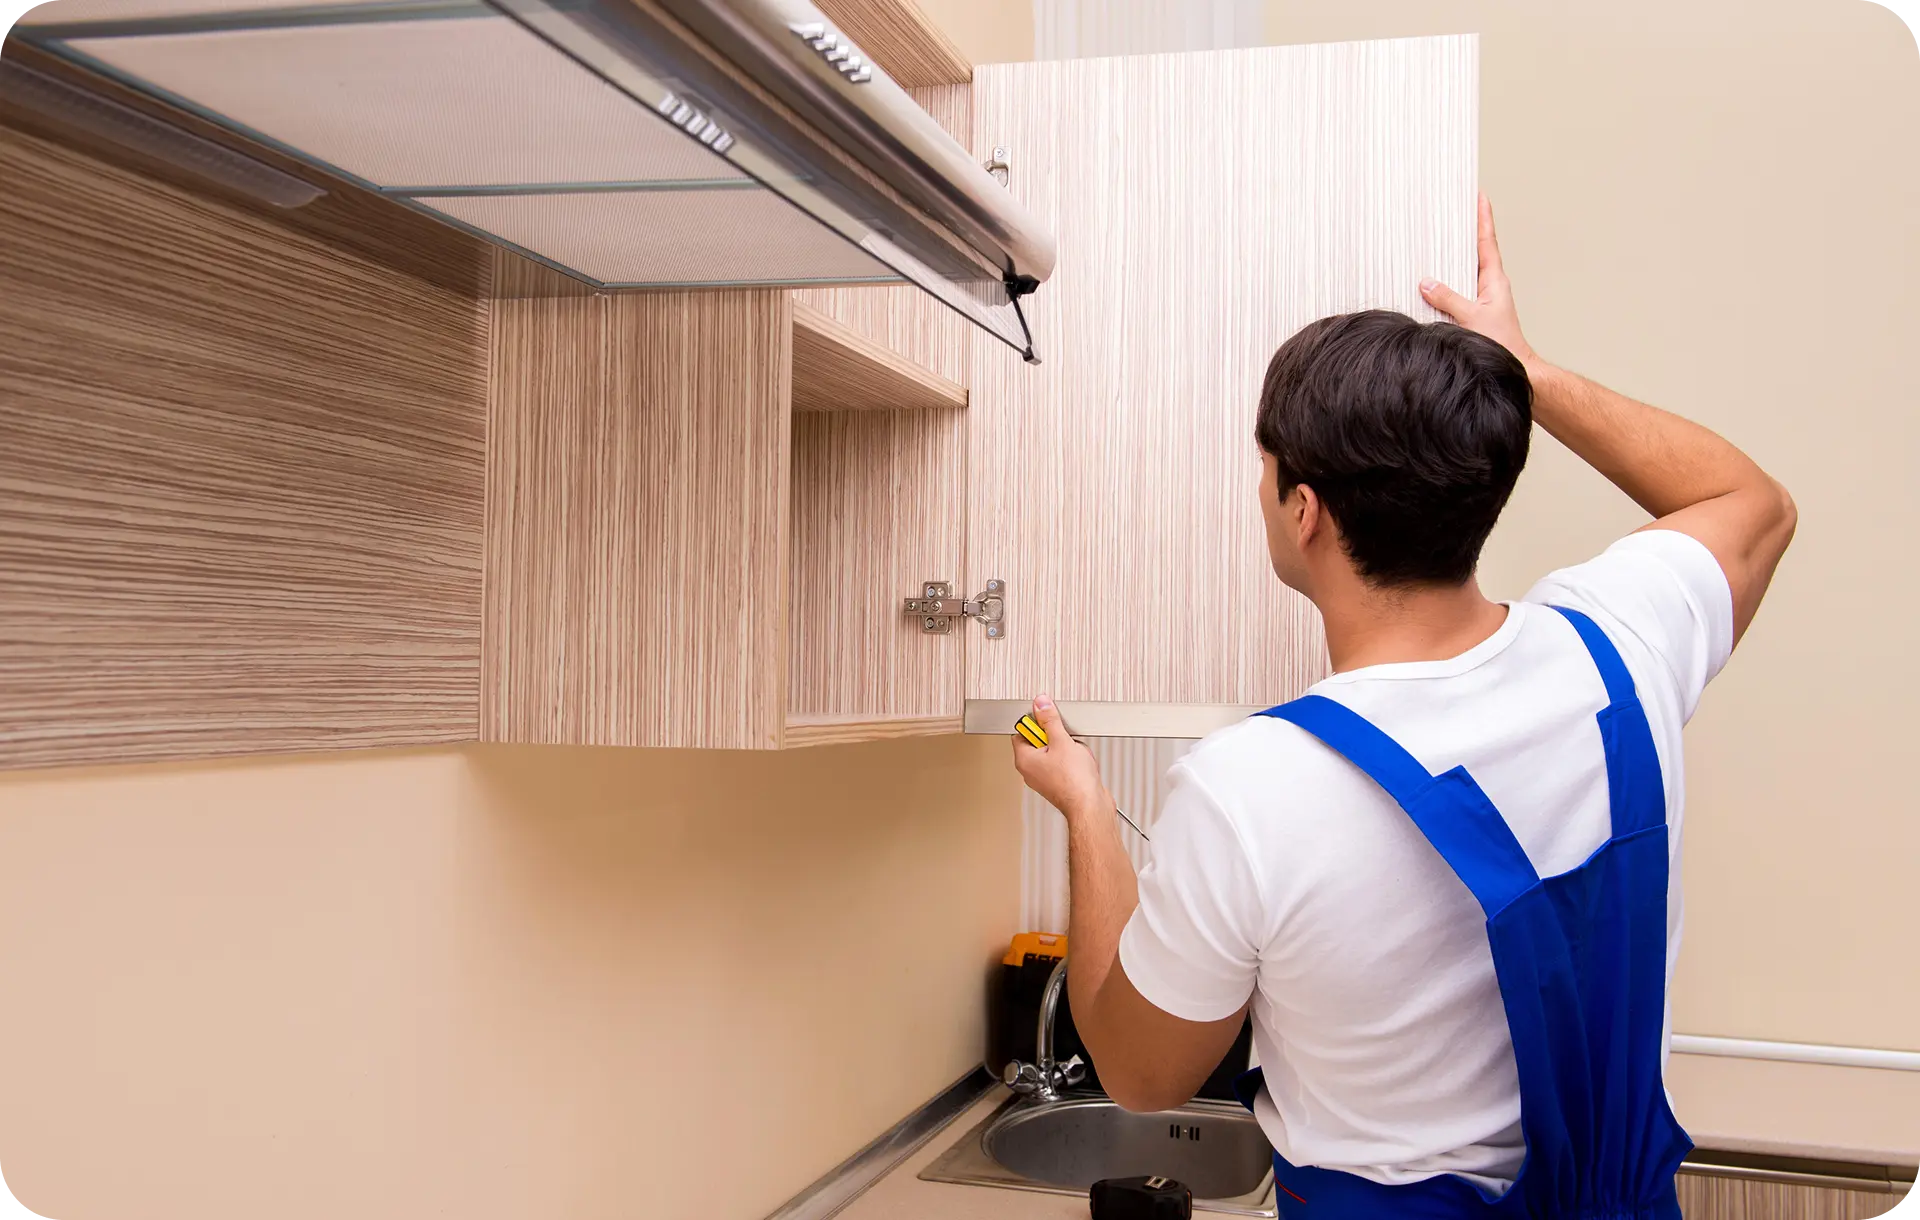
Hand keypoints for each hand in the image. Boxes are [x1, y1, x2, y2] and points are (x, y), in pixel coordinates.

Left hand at [1012, 695, 1110, 822]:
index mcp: (1024, 760)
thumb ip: (1050, 721)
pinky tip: (1083, 764)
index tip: (1047, 720)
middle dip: (1058, 737)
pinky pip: (1066, 763)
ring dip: (1069, 748)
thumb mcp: (1062, 742)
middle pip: (1041, 741)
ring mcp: (1046, 778)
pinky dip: (1076, 761)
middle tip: (1066, 740)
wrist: (1091, 806)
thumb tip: (1041, 706)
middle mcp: (1032, 771)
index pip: (1020, 732)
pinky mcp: (1060, 783)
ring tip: (1077, 755)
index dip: (1034, 723)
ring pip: (1056, 751)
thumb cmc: (1074, 783)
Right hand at [1421, 194, 1540, 369]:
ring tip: (1440, 235)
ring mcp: (1481, 299)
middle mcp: (1489, 286)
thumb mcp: (1471, 319)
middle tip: (1455, 207)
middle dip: (1465, 228)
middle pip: (1474, 250)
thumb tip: (1426, 282)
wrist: (1513, 368)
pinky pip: (1456, 288)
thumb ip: (1448, 299)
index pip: (1486, 242)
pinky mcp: (1473, 312)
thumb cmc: (1500, 346)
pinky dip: (1445, 278)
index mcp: (1494, 280)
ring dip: (1453, 253)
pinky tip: (1431, 278)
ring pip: (1464, 269)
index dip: (1482, 218)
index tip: (1479, 195)